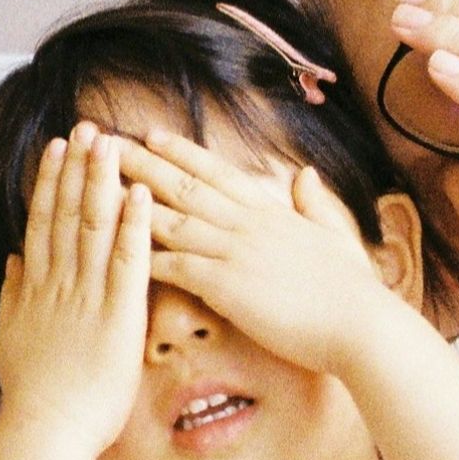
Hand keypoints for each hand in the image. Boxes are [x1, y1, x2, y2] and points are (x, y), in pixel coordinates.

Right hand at [0, 124, 151, 456]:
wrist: (46, 429)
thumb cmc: (34, 393)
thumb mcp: (11, 336)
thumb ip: (13, 295)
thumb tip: (14, 261)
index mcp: (37, 287)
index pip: (44, 222)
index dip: (50, 181)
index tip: (56, 147)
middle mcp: (59, 283)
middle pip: (67, 213)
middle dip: (77, 167)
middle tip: (87, 126)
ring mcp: (87, 296)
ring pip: (93, 227)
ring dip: (102, 181)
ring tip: (111, 142)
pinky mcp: (118, 316)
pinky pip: (126, 262)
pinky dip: (132, 226)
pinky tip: (139, 194)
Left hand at [117, 130, 397, 374]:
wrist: (362, 326)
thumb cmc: (353, 292)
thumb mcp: (336, 236)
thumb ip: (315, 205)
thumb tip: (307, 175)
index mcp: (271, 212)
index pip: (217, 173)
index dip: (182, 152)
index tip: (152, 134)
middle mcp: (247, 223)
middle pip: (184, 185)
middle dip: (142, 162)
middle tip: (105, 143)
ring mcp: (235, 252)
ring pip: (172, 218)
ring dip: (131, 200)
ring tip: (96, 184)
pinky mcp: (227, 285)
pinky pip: (176, 265)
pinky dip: (145, 254)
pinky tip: (114, 247)